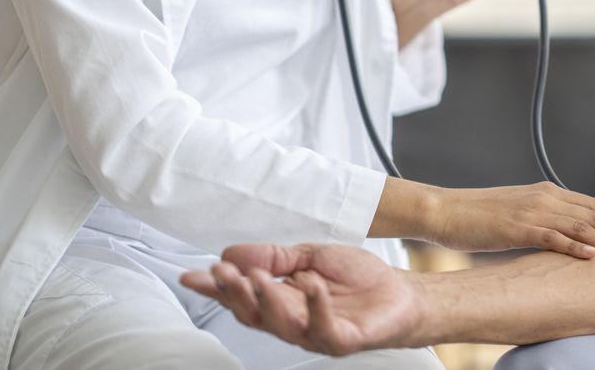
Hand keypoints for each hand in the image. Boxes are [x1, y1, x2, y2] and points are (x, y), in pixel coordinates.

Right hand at [180, 243, 423, 354]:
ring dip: (267, 299)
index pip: (243, 297)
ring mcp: (316, 333)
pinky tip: (312, 286)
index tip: (192, 275)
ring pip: (282, 324)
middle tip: (222, 272)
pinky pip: (324, 328)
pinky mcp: (343, 340)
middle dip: (235, 293)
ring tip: (258, 276)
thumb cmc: (358, 279)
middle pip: (254, 314)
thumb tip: (232, 253)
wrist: (402, 294)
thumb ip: (275, 256)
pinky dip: (316, 306)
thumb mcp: (311, 257)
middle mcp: (293, 322)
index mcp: (282, 302)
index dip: (217, 288)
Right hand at [426, 182, 594, 258]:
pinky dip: (575, 246)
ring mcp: (532, 211)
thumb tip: (573, 236)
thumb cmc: (481, 215)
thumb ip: (548, 219)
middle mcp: (546, 197)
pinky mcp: (517, 227)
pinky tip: (592, 256)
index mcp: (548, 192)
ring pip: (581, 226)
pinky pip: (552, 236)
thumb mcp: (521, 213)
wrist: (446, 209)